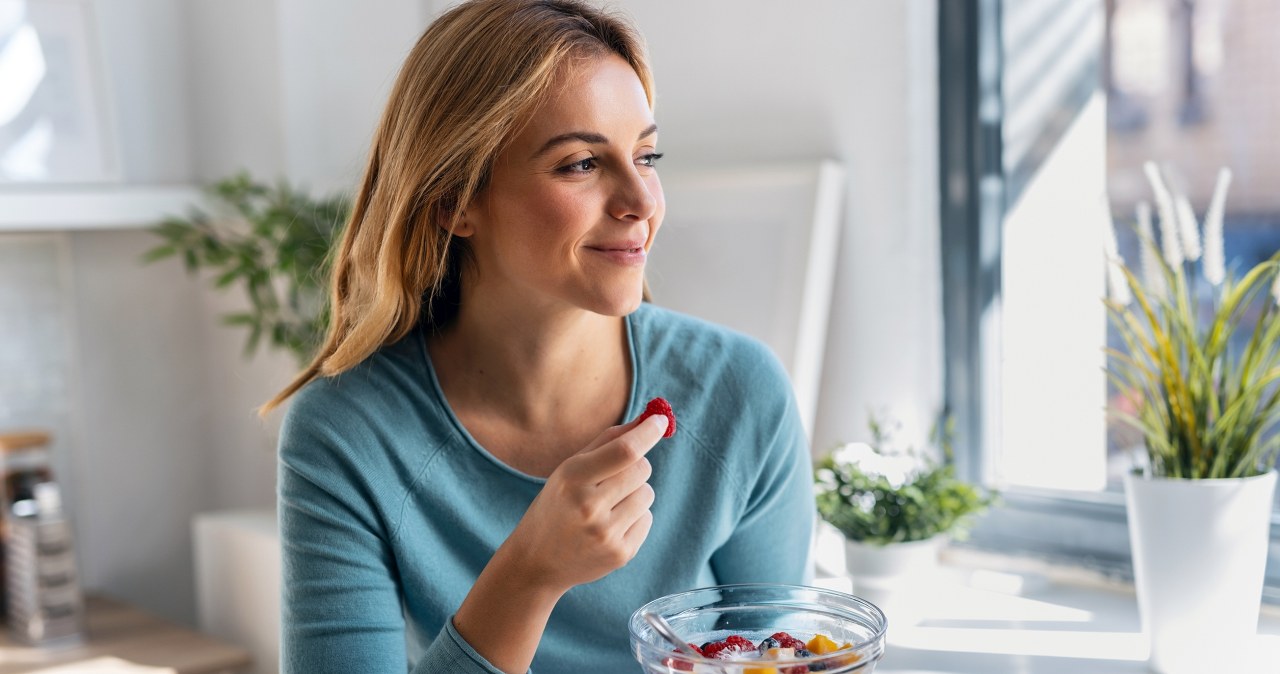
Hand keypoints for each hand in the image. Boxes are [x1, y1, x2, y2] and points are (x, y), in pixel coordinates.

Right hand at [503, 412, 669, 592]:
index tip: (660, 419)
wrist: (537, 561)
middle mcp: (589, 507)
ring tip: (608, 505)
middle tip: (615, 475)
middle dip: (636, 465)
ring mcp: (606, 534)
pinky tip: (610, 525)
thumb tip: (645, 421)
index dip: (647, 433)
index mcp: (572, 479)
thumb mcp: (569, 470)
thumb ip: (606, 442)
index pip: (624, 451)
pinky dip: (635, 517)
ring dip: (635, 492)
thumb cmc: (556, 506)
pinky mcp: (621, 554)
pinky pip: (647, 518)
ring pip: (648, 494)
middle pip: (641, 469)